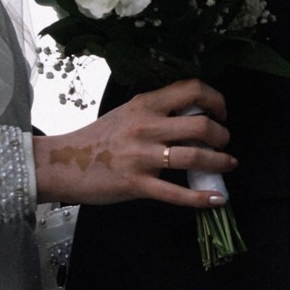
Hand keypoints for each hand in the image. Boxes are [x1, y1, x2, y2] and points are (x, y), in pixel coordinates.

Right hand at [33, 82, 234, 210]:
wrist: (61, 163)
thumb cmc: (97, 138)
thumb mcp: (127, 113)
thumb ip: (157, 111)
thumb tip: (192, 114)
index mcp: (145, 104)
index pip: (192, 89)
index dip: (216, 100)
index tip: (221, 112)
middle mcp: (146, 127)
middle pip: (201, 125)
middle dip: (222, 135)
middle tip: (224, 142)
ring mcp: (142, 156)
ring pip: (195, 157)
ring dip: (220, 162)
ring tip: (228, 165)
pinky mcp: (137, 183)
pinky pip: (177, 193)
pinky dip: (202, 198)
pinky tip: (217, 199)